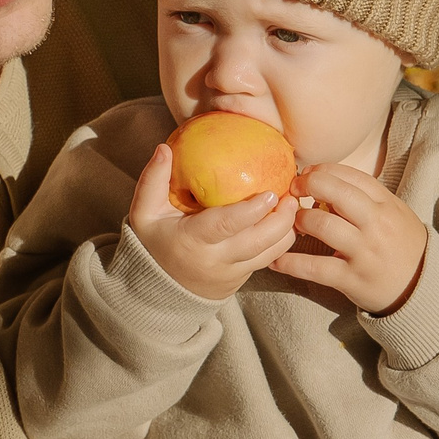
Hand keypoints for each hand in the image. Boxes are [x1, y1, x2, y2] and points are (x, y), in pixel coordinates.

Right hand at [127, 143, 297, 301]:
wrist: (159, 289)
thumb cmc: (154, 242)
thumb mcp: (144, 213)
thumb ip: (153, 180)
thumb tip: (164, 148)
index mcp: (193, 241)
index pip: (225, 226)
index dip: (251, 210)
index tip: (271, 192)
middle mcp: (216, 260)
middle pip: (258, 242)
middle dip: (281, 220)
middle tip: (292, 196)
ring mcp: (232, 272)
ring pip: (270, 254)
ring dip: (287, 231)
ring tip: (294, 205)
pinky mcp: (243, 277)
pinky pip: (268, 259)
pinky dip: (282, 241)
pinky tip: (287, 220)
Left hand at [267, 163, 428, 315]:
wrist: (423, 287)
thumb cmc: (402, 245)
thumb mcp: (394, 213)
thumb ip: (365, 197)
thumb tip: (324, 182)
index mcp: (386, 204)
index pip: (350, 176)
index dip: (322, 170)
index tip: (306, 173)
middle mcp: (376, 225)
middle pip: (336, 193)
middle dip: (308, 185)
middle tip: (292, 191)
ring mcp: (364, 252)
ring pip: (322, 225)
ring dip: (299, 221)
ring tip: (293, 224)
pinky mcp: (352, 279)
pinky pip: (315, 267)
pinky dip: (290, 263)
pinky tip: (276, 260)